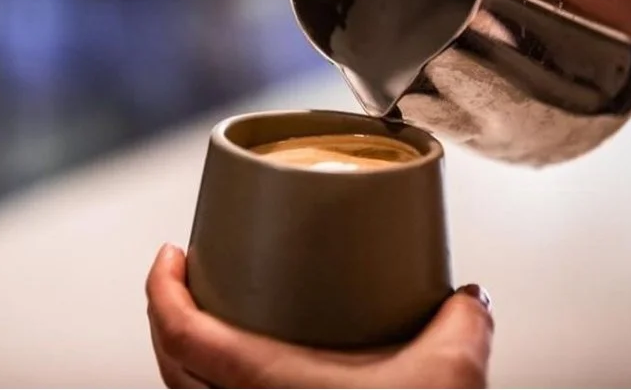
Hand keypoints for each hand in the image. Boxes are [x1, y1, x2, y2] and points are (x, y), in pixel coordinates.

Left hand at [146, 244, 493, 387]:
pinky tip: (250, 379)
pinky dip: (211, 388)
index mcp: (263, 384)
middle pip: (169, 360)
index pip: (177, 331)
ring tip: (212, 320)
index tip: (170, 254)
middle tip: (189, 276)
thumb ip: (462, 323)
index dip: (160, 287)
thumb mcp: (448, 374)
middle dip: (168, 311)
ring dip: (188, 354)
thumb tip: (470, 299)